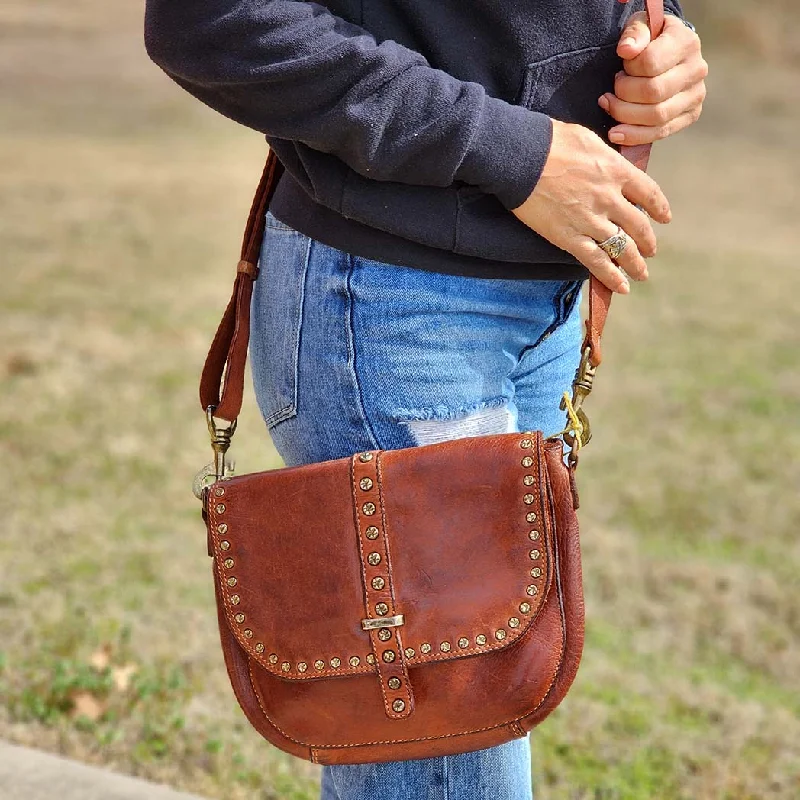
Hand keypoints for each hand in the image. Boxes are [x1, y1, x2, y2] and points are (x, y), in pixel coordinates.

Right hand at [511, 120, 670, 293]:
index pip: (649, 193)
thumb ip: (604, 157)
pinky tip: (621, 287)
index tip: (664, 218)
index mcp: (616, 171)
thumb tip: (609, 164)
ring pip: (622, 248)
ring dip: (635, 263)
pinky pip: (596, 261)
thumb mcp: (588, 139)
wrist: (522, 157)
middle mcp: (610, 198)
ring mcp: (591, 220)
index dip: (659, 207)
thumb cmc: (550, 141)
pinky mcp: (569, 237)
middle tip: (651, 250)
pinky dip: (611, 276)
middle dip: (647, 241)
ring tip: (641, 273)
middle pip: (638, 225)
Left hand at [599, 12, 707, 145]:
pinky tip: (616, 133)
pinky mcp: (690, 115)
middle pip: (653, 93)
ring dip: (625, 116)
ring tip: (609, 107)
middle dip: (623, 96)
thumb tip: (626, 50)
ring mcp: (696, 95)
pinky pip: (661, 132)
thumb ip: (634, 32)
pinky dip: (635, 136)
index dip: (629, 69)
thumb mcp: (641, 25)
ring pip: (656, 116)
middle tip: (609, 93)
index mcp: (686, 43)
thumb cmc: (649, 39)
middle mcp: (696, 70)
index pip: (651, 63)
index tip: (622, 68)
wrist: (668, 54)